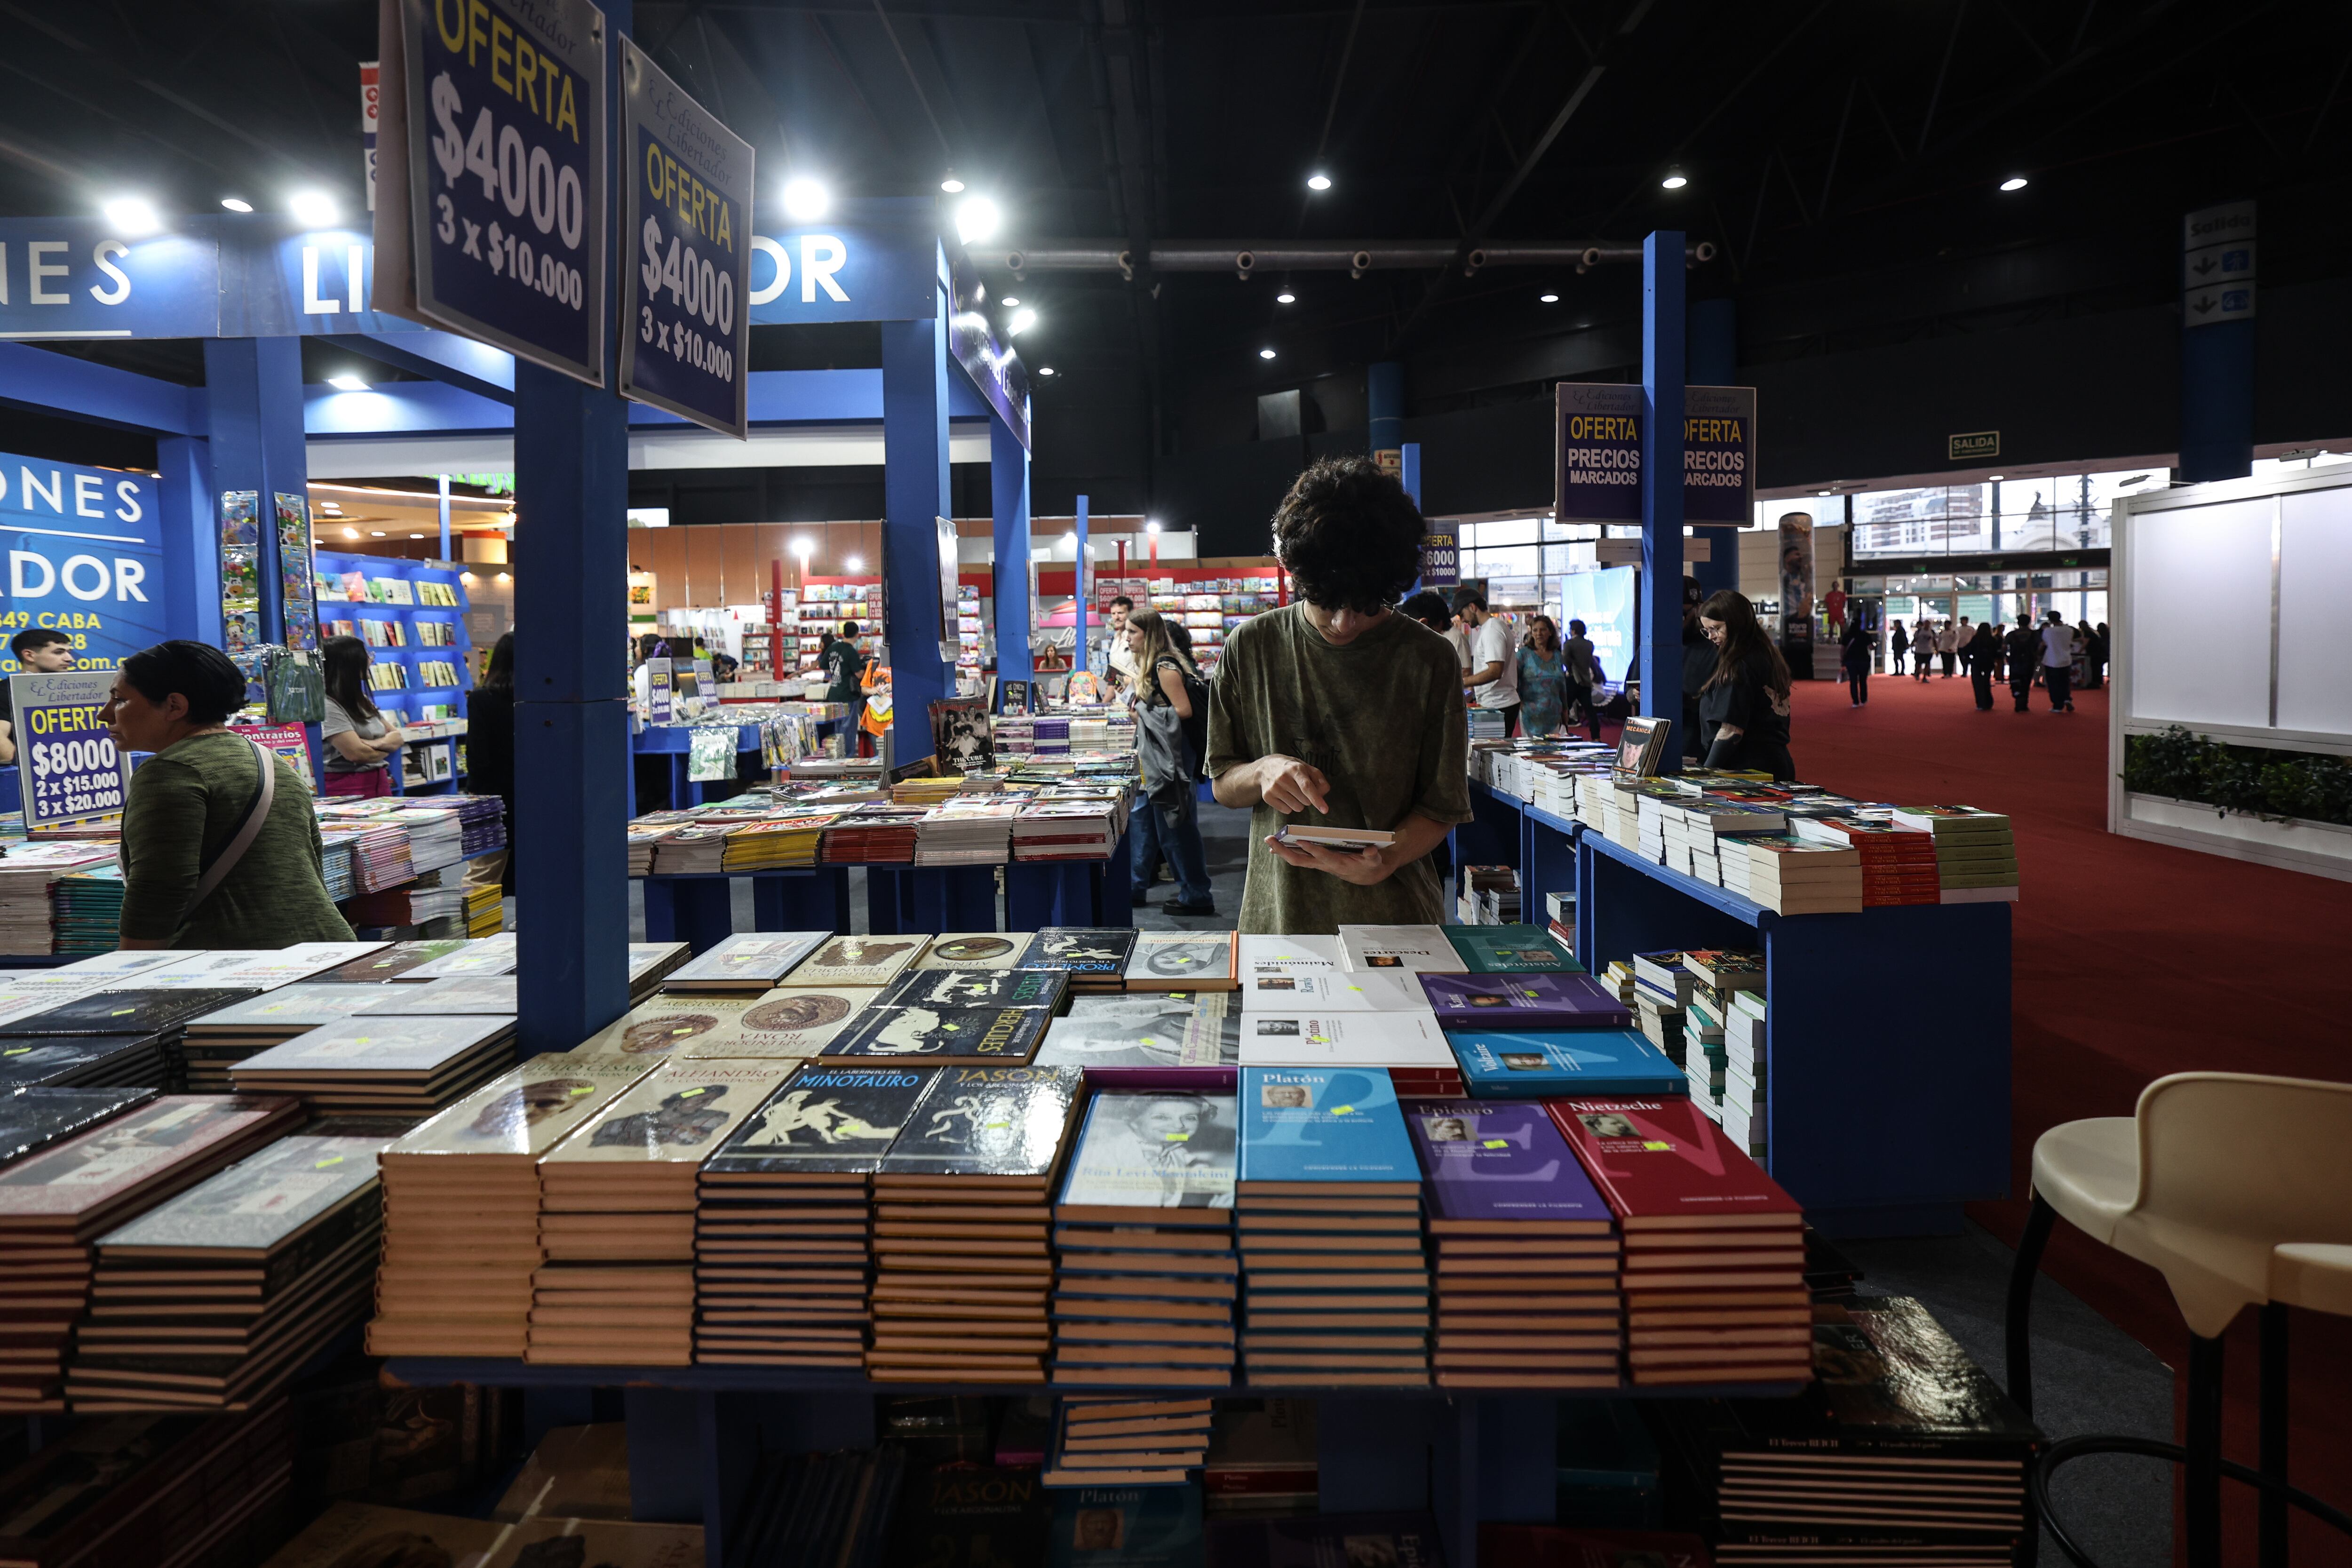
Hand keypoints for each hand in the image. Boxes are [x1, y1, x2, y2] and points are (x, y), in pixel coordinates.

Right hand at [1254, 755, 1329, 813]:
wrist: (1265, 767)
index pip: (1307, 786)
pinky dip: (1288, 806)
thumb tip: (1323, 792)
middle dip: (1307, 798)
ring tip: (1291, 792)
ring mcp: (1274, 788)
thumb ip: (1318, 778)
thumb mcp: (1305, 767)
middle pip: (1305, 800)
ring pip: (1297, 807)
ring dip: (1298, 803)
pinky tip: (1284, 796)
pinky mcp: (1267, 797)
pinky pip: (1287, 810)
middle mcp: (1283, 778)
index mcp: (1295, 769)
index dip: (1317, 799)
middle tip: (1299, 788)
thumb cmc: (1290, 768)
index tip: (1324, 809)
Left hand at [1266, 835, 1391, 885]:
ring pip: (1297, 859)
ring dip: (1282, 851)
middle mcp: (1324, 864)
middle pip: (1301, 860)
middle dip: (1285, 851)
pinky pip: (1300, 857)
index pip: (1323, 857)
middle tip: (1271, 840)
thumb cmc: (1370, 865)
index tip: (1301, 840)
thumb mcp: (1375, 860)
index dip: (1312, 850)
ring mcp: (1319, 863)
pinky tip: (1277, 845)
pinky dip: (1288, 851)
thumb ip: (1372, 856)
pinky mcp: (1317, 861)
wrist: (1366, 874)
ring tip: (1270, 841)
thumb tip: (1371, 850)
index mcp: (1338, 863)